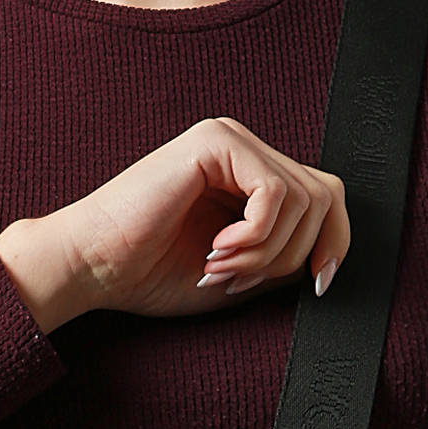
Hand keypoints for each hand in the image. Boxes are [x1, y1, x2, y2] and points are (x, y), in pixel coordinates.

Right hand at [31, 115, 349, 320]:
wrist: (93, 268)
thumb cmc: (150, 274)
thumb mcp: (240, 274)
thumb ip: (283, 259)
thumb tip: (329, 259)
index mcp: (249, 178)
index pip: (325, 199)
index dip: (333, 245)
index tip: (317, 287)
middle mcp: (244, 151)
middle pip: (324, 196)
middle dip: (295, 255)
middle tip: (240, 280)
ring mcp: (230, 140)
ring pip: (304, 199)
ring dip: (268, 252)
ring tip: (220, 268)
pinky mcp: (216, 142)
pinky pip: (275, 193)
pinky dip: (256, 236)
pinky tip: (216, 249)